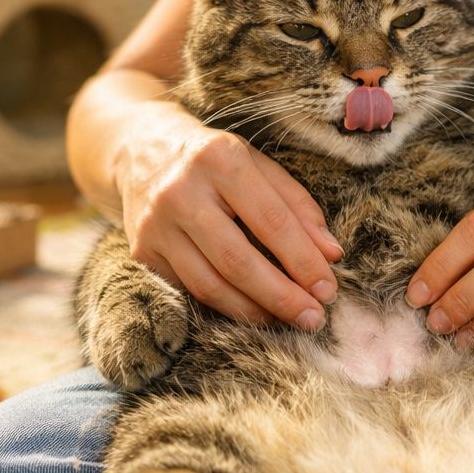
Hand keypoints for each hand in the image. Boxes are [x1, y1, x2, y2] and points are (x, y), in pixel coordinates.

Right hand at [117, 124, 342, 328]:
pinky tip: (252, 311)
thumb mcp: (260, 166)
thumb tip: (331, 255)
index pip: (271, 221)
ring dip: (254, 311)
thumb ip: (298, 207)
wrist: (143, 152)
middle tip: (313, 317)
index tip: (327, 289)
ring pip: (209, 285)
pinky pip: (189, 291)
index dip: (303, 260)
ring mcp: (155, 225)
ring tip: (287, 321)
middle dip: (281, 296)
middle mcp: (182, 192)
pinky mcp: (142, 252)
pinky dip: (225, 307)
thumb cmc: (216, 161)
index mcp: (220, 159)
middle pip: (237, 261)